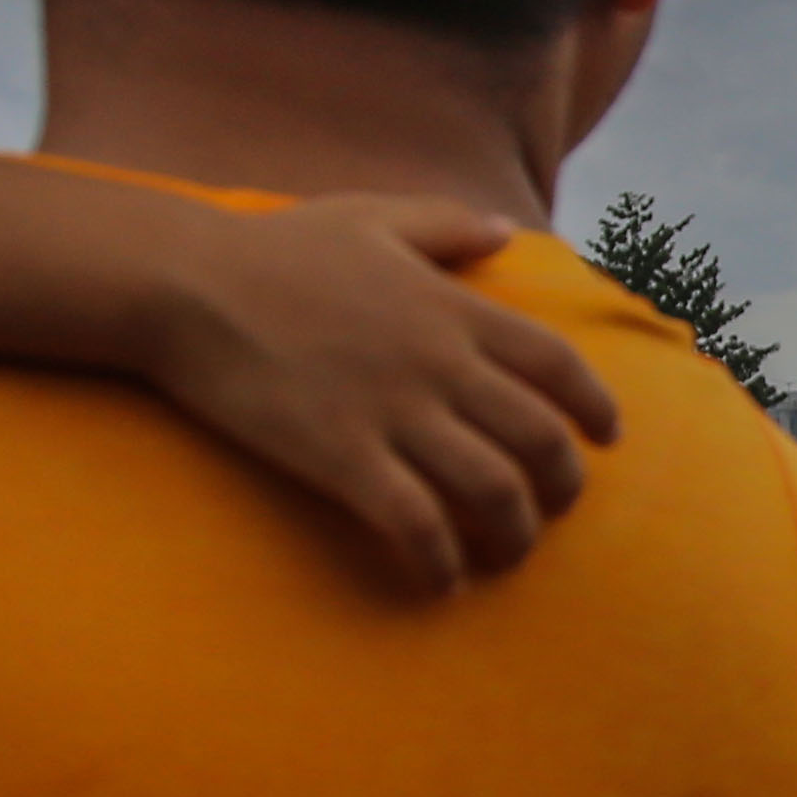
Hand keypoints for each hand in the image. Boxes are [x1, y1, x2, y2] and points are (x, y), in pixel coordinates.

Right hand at [143, 198, 625, 592]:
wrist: (187, 285)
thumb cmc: (275, 249)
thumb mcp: (372, 217)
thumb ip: (447, 225)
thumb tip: (504, 231)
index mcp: (453, 307)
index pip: (558, 365)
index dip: (595, 407)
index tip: (608, 438)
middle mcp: (439, 362)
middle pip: (541, 439)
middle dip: (564, 486)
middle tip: (556, 511)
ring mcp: (393, 412)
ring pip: (493, 490)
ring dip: (514, 535)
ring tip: (506, 557)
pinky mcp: (342, 457)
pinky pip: (416, 524)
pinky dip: (441, 561)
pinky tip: (441, 579)